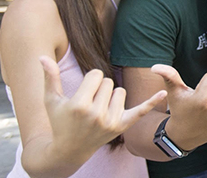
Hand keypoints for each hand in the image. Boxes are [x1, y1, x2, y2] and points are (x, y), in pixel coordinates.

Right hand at [40, 56, 166, 156]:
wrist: (70, 150)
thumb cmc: (60, 121)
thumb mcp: (51, 100)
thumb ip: (50, 77)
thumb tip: (42, 57)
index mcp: (79, 105)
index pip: (96, 75)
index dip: (90, 80)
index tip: (83, 92)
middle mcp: (96, 114)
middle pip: (109, 82)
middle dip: (100, 89)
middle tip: (89, 104)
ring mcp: (110, 122)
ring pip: (120, 92)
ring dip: (111, 97)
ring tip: (98, 111)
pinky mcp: (122, 127)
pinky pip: (140, 110)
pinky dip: (151, 102)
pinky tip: (163, 93)